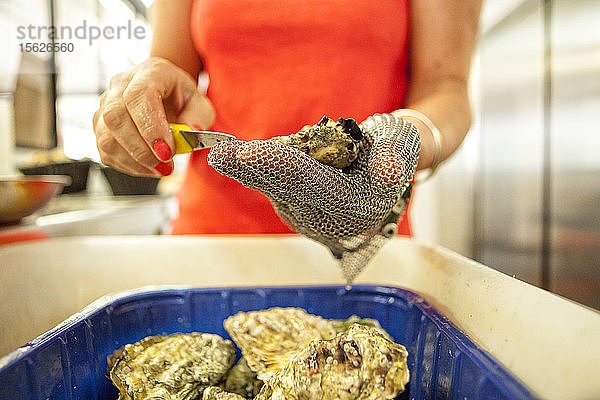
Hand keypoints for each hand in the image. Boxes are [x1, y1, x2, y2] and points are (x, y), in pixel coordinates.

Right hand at [93, 57, 214, 176]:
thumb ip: (198, 118)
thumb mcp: (200, 104)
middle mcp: (121, 84)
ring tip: (160, 169)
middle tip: (165, 166)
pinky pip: (105, 150)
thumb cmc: (181, 98)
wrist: (165, 94)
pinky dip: (127, 165)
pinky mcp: (99, 125)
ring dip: (134, 161)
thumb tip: (188, 133)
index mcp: (150, 73)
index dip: (150, 127)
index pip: (139, 96)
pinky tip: (147, 167)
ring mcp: (105, 104)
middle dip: (141, 149)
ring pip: (106, 136)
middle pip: (116, 116)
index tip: (166, 152)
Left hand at [208, 113, 419, 281]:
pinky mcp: (295, 210)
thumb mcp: (402, 144)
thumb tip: (390, 175)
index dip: (280, 165)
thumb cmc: (391, 150)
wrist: (385, 169)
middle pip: (282, 188)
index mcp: (354, 204)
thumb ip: (397, 157)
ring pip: (271, 188)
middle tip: (217, 154)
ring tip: (223, 151)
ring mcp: (308, 218)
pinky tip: (238, 157)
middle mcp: (328, 218)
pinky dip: (254, 170)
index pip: (311, 182)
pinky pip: (270, 187)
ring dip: (246, 170)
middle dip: (248, 170)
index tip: (249, 151)